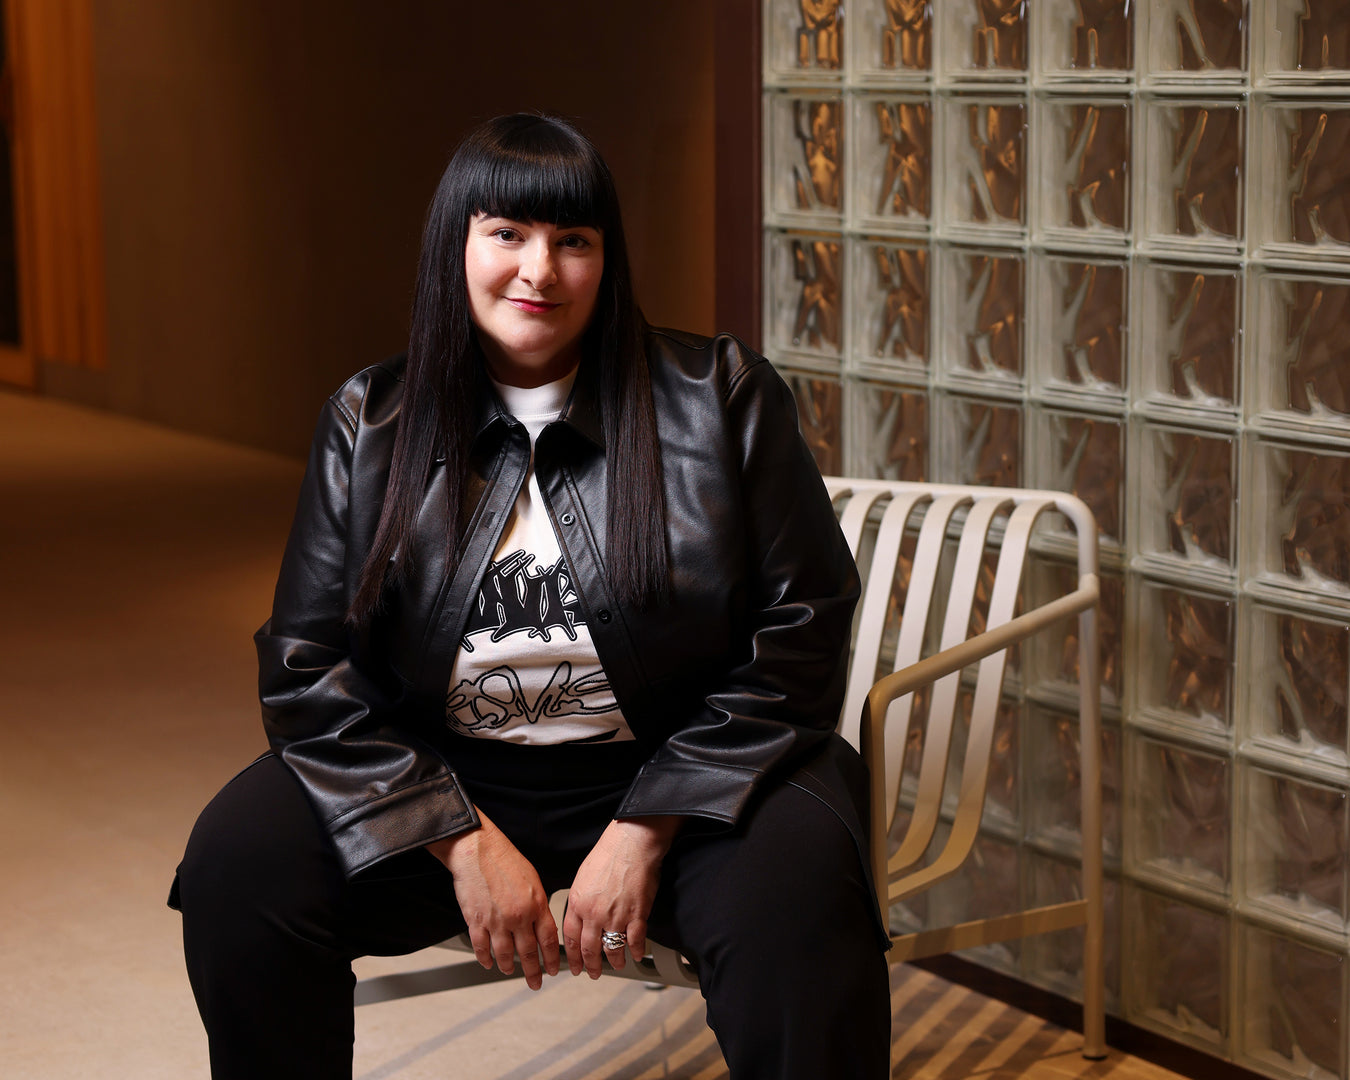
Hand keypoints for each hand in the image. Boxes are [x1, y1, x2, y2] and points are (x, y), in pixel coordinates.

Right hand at [426, 811, 559, 989]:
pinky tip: (488, 963)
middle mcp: (518, 916)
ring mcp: (496, 921)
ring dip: (508, 967)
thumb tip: (541, 922)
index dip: (551, 959)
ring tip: (509, 971)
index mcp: (535, 904)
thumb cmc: (504, 859)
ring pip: (505, 955)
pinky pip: (482, 948)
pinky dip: (485, 959)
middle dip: (533, 972)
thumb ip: (537, 904)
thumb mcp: (532, 879)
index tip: (552, 970)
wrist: (478, 850)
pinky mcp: (476, 921)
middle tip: (535, 983)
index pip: (548, 940)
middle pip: (528, 953)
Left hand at [563, 816, 681, 978]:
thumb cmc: (608, 854)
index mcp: (578, 903)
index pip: (570, 938)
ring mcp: (616, 916)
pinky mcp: (637, 914)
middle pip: (589, 949)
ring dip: (615, 961)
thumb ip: (579, 899)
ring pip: (612, 949)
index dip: (572, 956)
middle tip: (593, 973)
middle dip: (591, 965)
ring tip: (617, 965)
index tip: (575, 965)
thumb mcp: (582, 877)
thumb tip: (580, 915)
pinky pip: (635, 940)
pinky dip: (636, 950)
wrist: (631, 843)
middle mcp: (594, 913)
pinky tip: (636, 954)